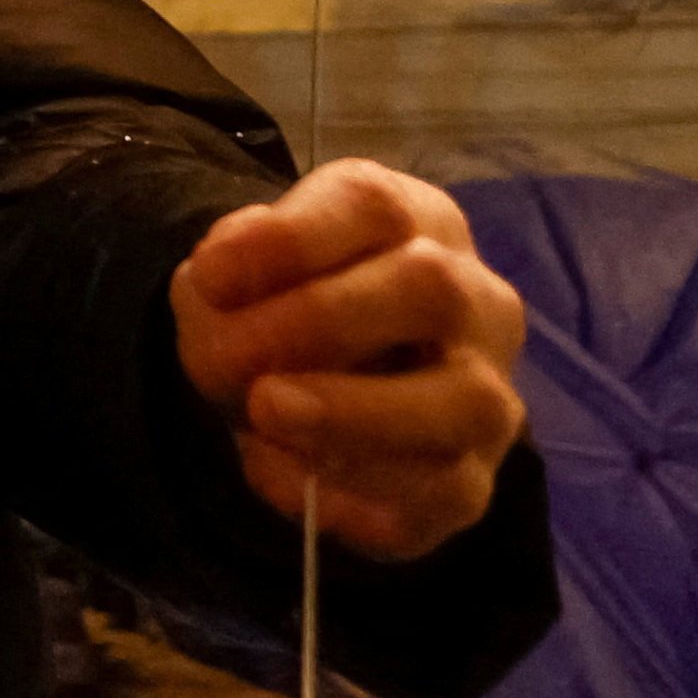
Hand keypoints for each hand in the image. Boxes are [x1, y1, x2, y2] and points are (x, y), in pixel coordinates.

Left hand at [173, 159, 528, 561]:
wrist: (311, 385)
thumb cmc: (281, 300)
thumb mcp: (241, 269)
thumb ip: (229, 267)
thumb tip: (222, 282)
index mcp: (414, 220)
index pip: (372, 206)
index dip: (289, 240)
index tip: (210, 276)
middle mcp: (473, 299)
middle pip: (432, 289)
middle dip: (322, 322)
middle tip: (233, 357)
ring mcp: (487, 392)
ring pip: (466, 402)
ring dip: (355, 412)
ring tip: (267, 411)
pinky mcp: (474, 479)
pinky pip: (442, 490)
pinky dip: (355, 487)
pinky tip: (280, 469)